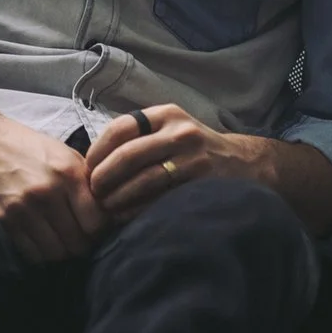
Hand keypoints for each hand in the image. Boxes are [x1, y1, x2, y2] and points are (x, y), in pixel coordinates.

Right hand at [0, 110, 108, 262]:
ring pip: (57, 253)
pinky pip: (33, 254)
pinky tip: (43, 241)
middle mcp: (47, 192)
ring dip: (63, 252)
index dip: (101, 229)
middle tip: (80, 237)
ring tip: (62, 240)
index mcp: (67, 173)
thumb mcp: (64, 154)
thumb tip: (110, 212)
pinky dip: (42, 254)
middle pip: (78, 242)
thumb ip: (87, 182)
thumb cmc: (29, 147)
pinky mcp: (5, 220)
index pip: (97, 222)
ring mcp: (23, 209)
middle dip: (83, 244)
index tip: (97, 227)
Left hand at [84, 105, 273, 222]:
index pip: (120, 129)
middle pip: (128, 155)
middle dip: (103, 178)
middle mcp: (180, 132)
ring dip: (117, 198)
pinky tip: (125, 217)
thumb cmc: (193, 149)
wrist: (244, 164)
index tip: (87, 170)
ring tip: (106, 209)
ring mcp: (193, 158)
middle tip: (92, 194)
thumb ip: (137, 138)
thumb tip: (90, 161)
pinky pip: (160, 200)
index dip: (98, 151)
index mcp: (166, 114)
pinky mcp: (201, 184)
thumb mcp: (170, 129)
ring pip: (143, 180)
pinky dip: (137, 210)